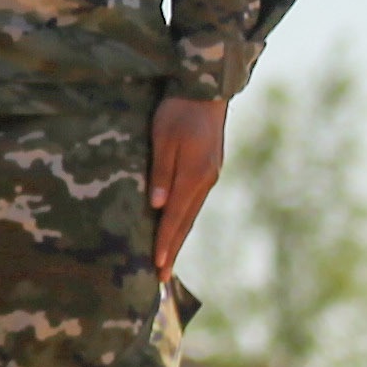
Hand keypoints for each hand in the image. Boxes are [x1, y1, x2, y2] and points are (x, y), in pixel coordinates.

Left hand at [148, 94, 229, 272]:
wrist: (206, 91)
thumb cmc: (178, 111)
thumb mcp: (163, 139)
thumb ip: (161, 173)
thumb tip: (157, 207)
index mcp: (193, 176)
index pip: (175, 217)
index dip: (165, 242)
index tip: (157, 266)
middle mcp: (205, 181)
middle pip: (186, 222)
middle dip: (173, 249)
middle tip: (162, 276)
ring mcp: (210, 176)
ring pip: (192, 214)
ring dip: (180, 237)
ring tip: (168, 258)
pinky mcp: (210, 169)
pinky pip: (195, 202)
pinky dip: (185, 220)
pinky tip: (178, 226)